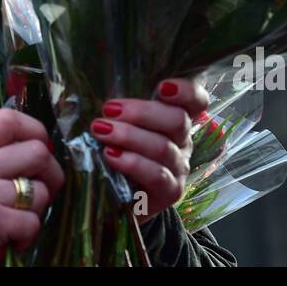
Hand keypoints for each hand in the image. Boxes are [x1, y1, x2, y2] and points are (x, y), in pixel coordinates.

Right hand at [0, 107, 64, 265]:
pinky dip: (28, 237)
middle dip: (52, 176)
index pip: (6, 118)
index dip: (35, 129)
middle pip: (37, 152)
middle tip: (40, 195)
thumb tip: (39, 150)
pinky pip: (33, 222)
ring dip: (37, 212)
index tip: (42, 148)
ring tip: (18, 223)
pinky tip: (12, 241)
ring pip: (40, 191)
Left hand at [87, 78, 209, 224]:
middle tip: (108, 109)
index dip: (186, 91)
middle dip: (141, 112)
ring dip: (129, 136)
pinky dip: (132, 163)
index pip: (196, 101)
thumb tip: (90, 88)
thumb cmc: (114, 149)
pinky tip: (110, 155)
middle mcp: (183, 141)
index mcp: (174, 118)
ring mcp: (179, 167)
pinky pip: (157, 174)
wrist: (114, 198)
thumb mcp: (117, 123)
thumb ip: (116, 107)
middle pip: (178, 120)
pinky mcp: (170, 192)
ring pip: (164, 147)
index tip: (162, 87)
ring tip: (100, 130)